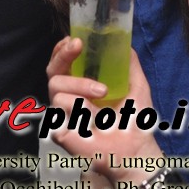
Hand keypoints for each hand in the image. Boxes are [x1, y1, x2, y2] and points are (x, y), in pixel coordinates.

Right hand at [47, 38, 162, 185]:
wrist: (136, 149)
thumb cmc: (135, 120)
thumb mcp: (137, 85)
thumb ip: (129, 63)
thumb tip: (124, 42)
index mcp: (81, 85)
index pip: (63, 62)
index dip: (62, 49)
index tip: (75, 39)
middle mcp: (68, 97)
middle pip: (52, 69)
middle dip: (63, 54)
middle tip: (78, 45)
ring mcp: (62, 114)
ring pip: (55, 86)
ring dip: (80, 85)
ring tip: (103, 93)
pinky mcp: (59, 130)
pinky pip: (59, 110)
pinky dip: (79, 109)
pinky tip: (93, 119)